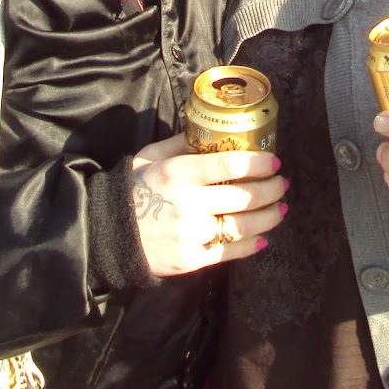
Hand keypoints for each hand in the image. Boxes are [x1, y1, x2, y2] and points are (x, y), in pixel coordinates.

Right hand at [129, 133, 287, 276]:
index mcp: (180, 173)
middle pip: (244, 196)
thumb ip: (181, 143)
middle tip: (282, 184)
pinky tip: (263, 237)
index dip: (259, 163)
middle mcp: (188, 203)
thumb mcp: (150, 157)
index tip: (275, 162)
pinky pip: (228, 252)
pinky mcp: (190, 260)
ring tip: (281, 208)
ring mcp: (190, 234)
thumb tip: (211, 129)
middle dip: (271, 190)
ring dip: (269, 217)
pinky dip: (250, 245)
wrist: (105, 234)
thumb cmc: (132, 189)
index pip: (231, 165)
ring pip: (242, 225)